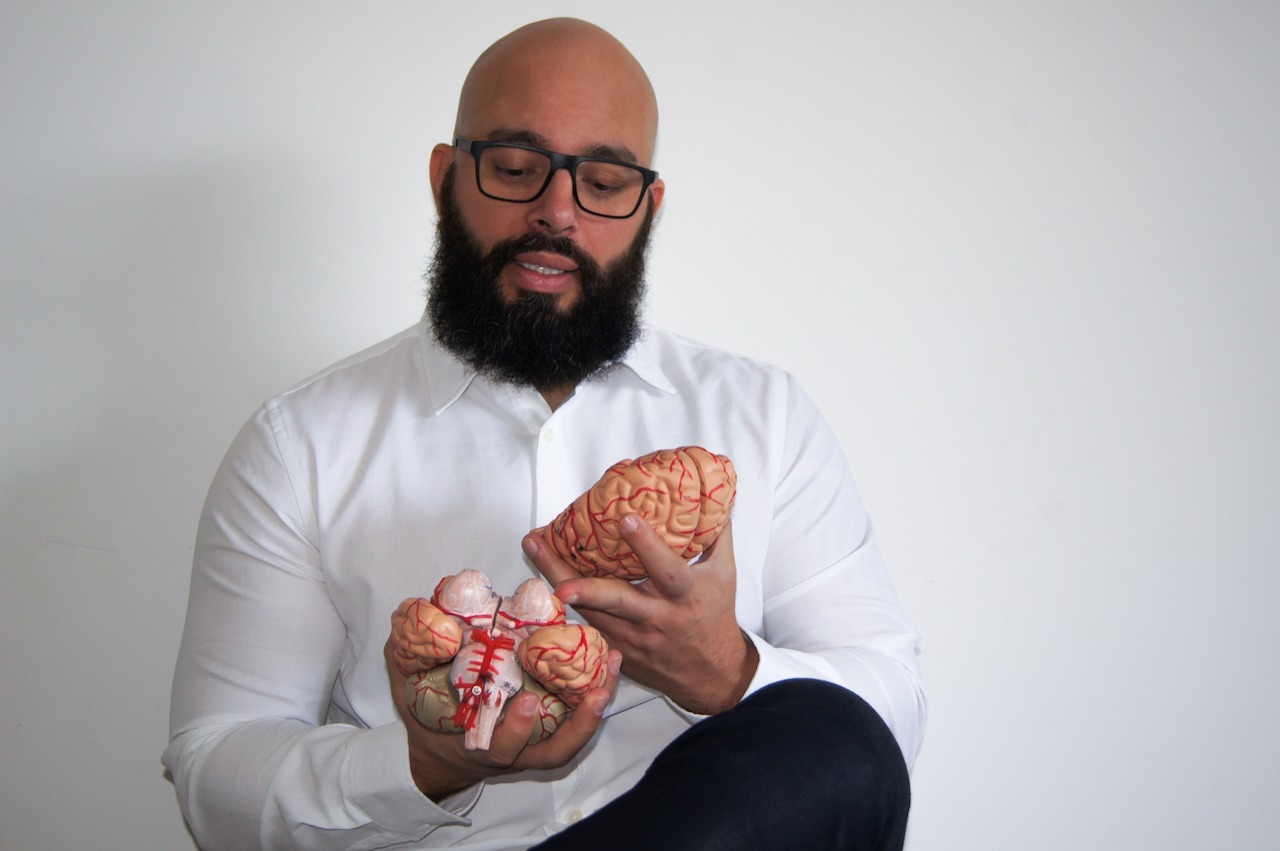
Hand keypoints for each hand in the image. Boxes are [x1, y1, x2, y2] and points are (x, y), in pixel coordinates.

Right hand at [383, 638, 621, 801]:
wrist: (438, 748)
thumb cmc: (427, 714)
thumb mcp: (406, 681)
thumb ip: (407, 648)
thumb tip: (415, 612)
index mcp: (480, 744)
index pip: (501, 746)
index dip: (516, 731)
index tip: (526, 704)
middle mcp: (515, 750)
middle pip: (554, 750)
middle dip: (576, 726)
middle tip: (594, 694)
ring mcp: (537, 743)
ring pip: (573, 738)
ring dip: (596, 710)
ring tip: (612, 670)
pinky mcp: (552, 728)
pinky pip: (579, 721)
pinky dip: (595, 699)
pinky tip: (610, 661)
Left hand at [524, 516, 757, 714]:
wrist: (711, 675)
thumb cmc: (715, 616)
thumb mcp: (724, 574)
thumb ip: (716, 534)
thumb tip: (714, 495)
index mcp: (685, 596)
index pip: (666, 570)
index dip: (647, 545)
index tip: (626, 518)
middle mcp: (656, 617)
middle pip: (614, 599)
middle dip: (582, 583)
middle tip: (551, 558)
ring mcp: (632, 638)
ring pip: (590, 611)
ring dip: (558, 580)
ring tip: (533, 547)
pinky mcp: (616, 650)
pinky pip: (585, 625)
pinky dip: (562, 603)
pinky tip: (540, 578)